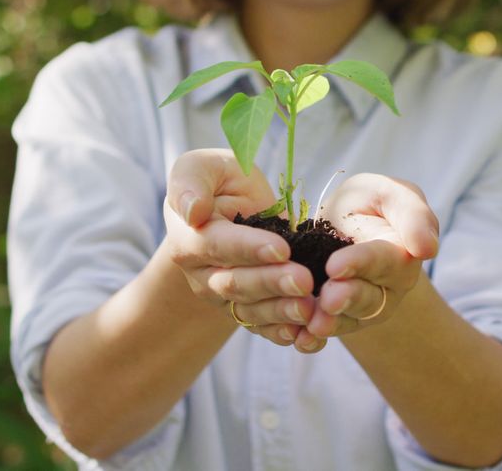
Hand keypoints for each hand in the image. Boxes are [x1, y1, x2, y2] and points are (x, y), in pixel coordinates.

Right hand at [163, 149, 324, 352]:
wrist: (233, 206)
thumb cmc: (219, 181)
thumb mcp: (203, 166)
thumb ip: (191, 182)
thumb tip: (193, 211)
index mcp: (189, 238)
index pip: (217, 246)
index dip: (248, 249)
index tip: (282, 248)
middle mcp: (202, 274)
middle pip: (236, 283)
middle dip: (272, 283)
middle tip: (304, 281)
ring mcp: (224, 297)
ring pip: (251, 310)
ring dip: (282, 311)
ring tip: (311, 309)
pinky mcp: (247, 309)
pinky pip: (264, 327)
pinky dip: (284, 334)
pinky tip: (308, 335)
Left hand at [305, 173, 439, 338]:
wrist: (340, 223)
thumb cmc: (369, 204)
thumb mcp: (388, 194)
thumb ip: (413, 214)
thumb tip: (427, 248)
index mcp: (401, 255)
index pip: (383, 260)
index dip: (360, 263)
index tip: (335, 265)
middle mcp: (385, 288)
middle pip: (368, 297)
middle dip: (347, 298)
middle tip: (327, 299)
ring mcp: (361, 308)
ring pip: (349, 319)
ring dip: (330, 323)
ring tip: (313, 324)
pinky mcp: (336, 319)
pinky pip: (326, 331)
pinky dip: (312, 338)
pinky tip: (299, 340)